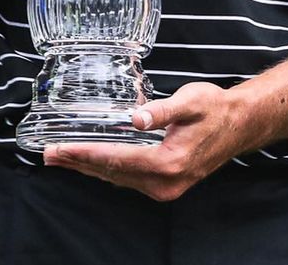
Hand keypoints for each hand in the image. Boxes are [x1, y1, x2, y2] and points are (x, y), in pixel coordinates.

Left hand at [43, 82, 250, 200]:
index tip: (60, 148)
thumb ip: (161, 110)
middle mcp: (164, 182)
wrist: (239, 125)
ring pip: (118, 178)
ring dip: (88, 167)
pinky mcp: (166, 184)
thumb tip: (135, 117)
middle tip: (48, 154)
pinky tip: (90, 161)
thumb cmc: (214, 108)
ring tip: (61, 158)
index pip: (116, 159)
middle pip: (112, 173)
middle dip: (78, 162)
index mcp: (168, 162)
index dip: (85, 153)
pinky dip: (105, 169)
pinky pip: (128, 178)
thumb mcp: (189, 101)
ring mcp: (165, 187)